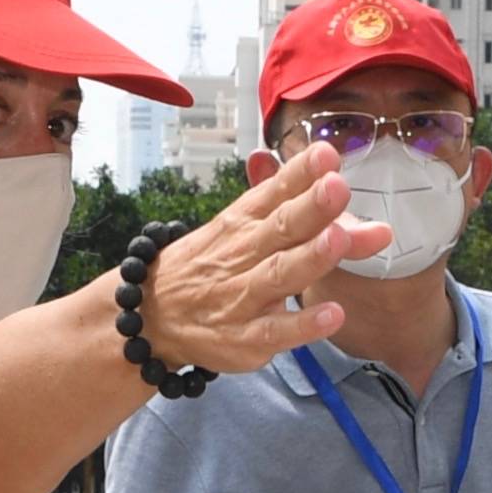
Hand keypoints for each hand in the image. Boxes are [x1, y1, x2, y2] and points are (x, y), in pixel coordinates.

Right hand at [141, 146, 390, 378]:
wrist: (153, 314)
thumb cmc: (209, 265)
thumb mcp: (240, 225)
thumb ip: (294, 204)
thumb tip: (334, 171)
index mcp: (244, 221)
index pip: (275, 190)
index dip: (301, 171)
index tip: (326, 154)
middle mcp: (243, 253)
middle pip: (279, 227)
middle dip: (310, 207)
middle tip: (337, 188)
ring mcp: (242, 297)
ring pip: (278, 275)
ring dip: (309, 257)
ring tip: (338, 240)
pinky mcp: (244, 339)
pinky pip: (274, 331)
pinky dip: (302, 325)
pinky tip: (332, 315)